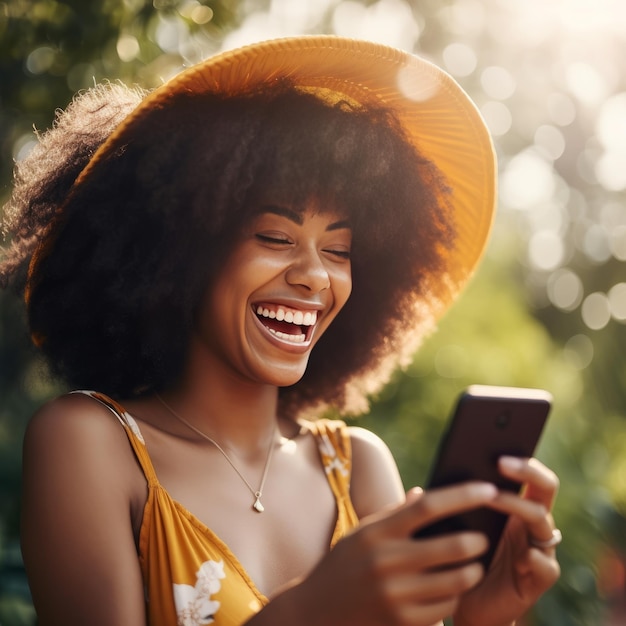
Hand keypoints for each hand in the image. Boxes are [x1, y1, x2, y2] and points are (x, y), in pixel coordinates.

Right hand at [285, 482, 497, 625]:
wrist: (317, 609)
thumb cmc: (346, 562)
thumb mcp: (364, 532)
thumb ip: (395, 514)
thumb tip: (425, 494)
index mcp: (378, 532)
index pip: (428, 507)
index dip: (462, 496)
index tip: (488, 489)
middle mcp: (386, 561)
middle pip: (451, 546)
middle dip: (476, 540)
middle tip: (483, 536)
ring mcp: (394, 594)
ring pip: (456, 581)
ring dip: (472, 571)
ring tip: (474, 564)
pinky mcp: (401, 622)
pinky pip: (445, 608)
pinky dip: (455, 597)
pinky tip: (453, 589)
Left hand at [453, 457, 560, 625]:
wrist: (459, 601)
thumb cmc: (453, 559)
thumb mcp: (448, 530)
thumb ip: (441, 511)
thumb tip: (417, 492)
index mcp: (513, 506)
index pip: (527, 474)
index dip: (519, 459)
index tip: (495, 449)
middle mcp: (529, 524)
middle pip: (544, 489)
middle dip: (527, 472)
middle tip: (500, 463)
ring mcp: (536, 549)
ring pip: (542, 520)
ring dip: (519, 506)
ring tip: (494, 498)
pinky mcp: (536, 579)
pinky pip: (547, 566)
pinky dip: (537, 559)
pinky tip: (524, 555)